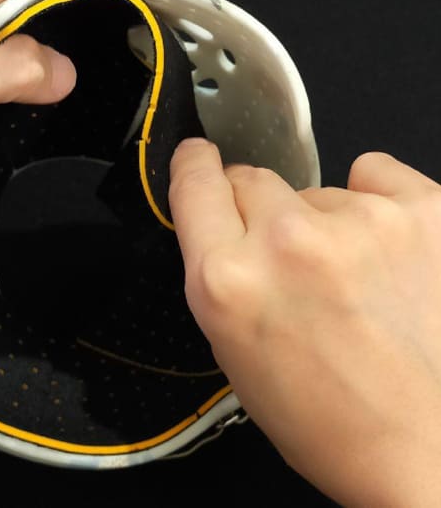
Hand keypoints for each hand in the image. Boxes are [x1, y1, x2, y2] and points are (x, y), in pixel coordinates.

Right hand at [169, 138, 440, 506]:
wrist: (425, 451)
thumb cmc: (322, 415)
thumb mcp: (231, 345)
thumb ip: (218, 268)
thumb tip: (223, 212)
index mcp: (226, 281)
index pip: (194, 182)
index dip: (196, 167)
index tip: (200, 159)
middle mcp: (285, 241)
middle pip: (253, 180)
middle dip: (261, 213)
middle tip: (290, 260)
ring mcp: (360, 221)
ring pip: (316, 190)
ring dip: (324, 223)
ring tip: (354, 280)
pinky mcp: (424, 210)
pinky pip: (373, 173)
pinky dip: (375, 203)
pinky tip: (388, 251)